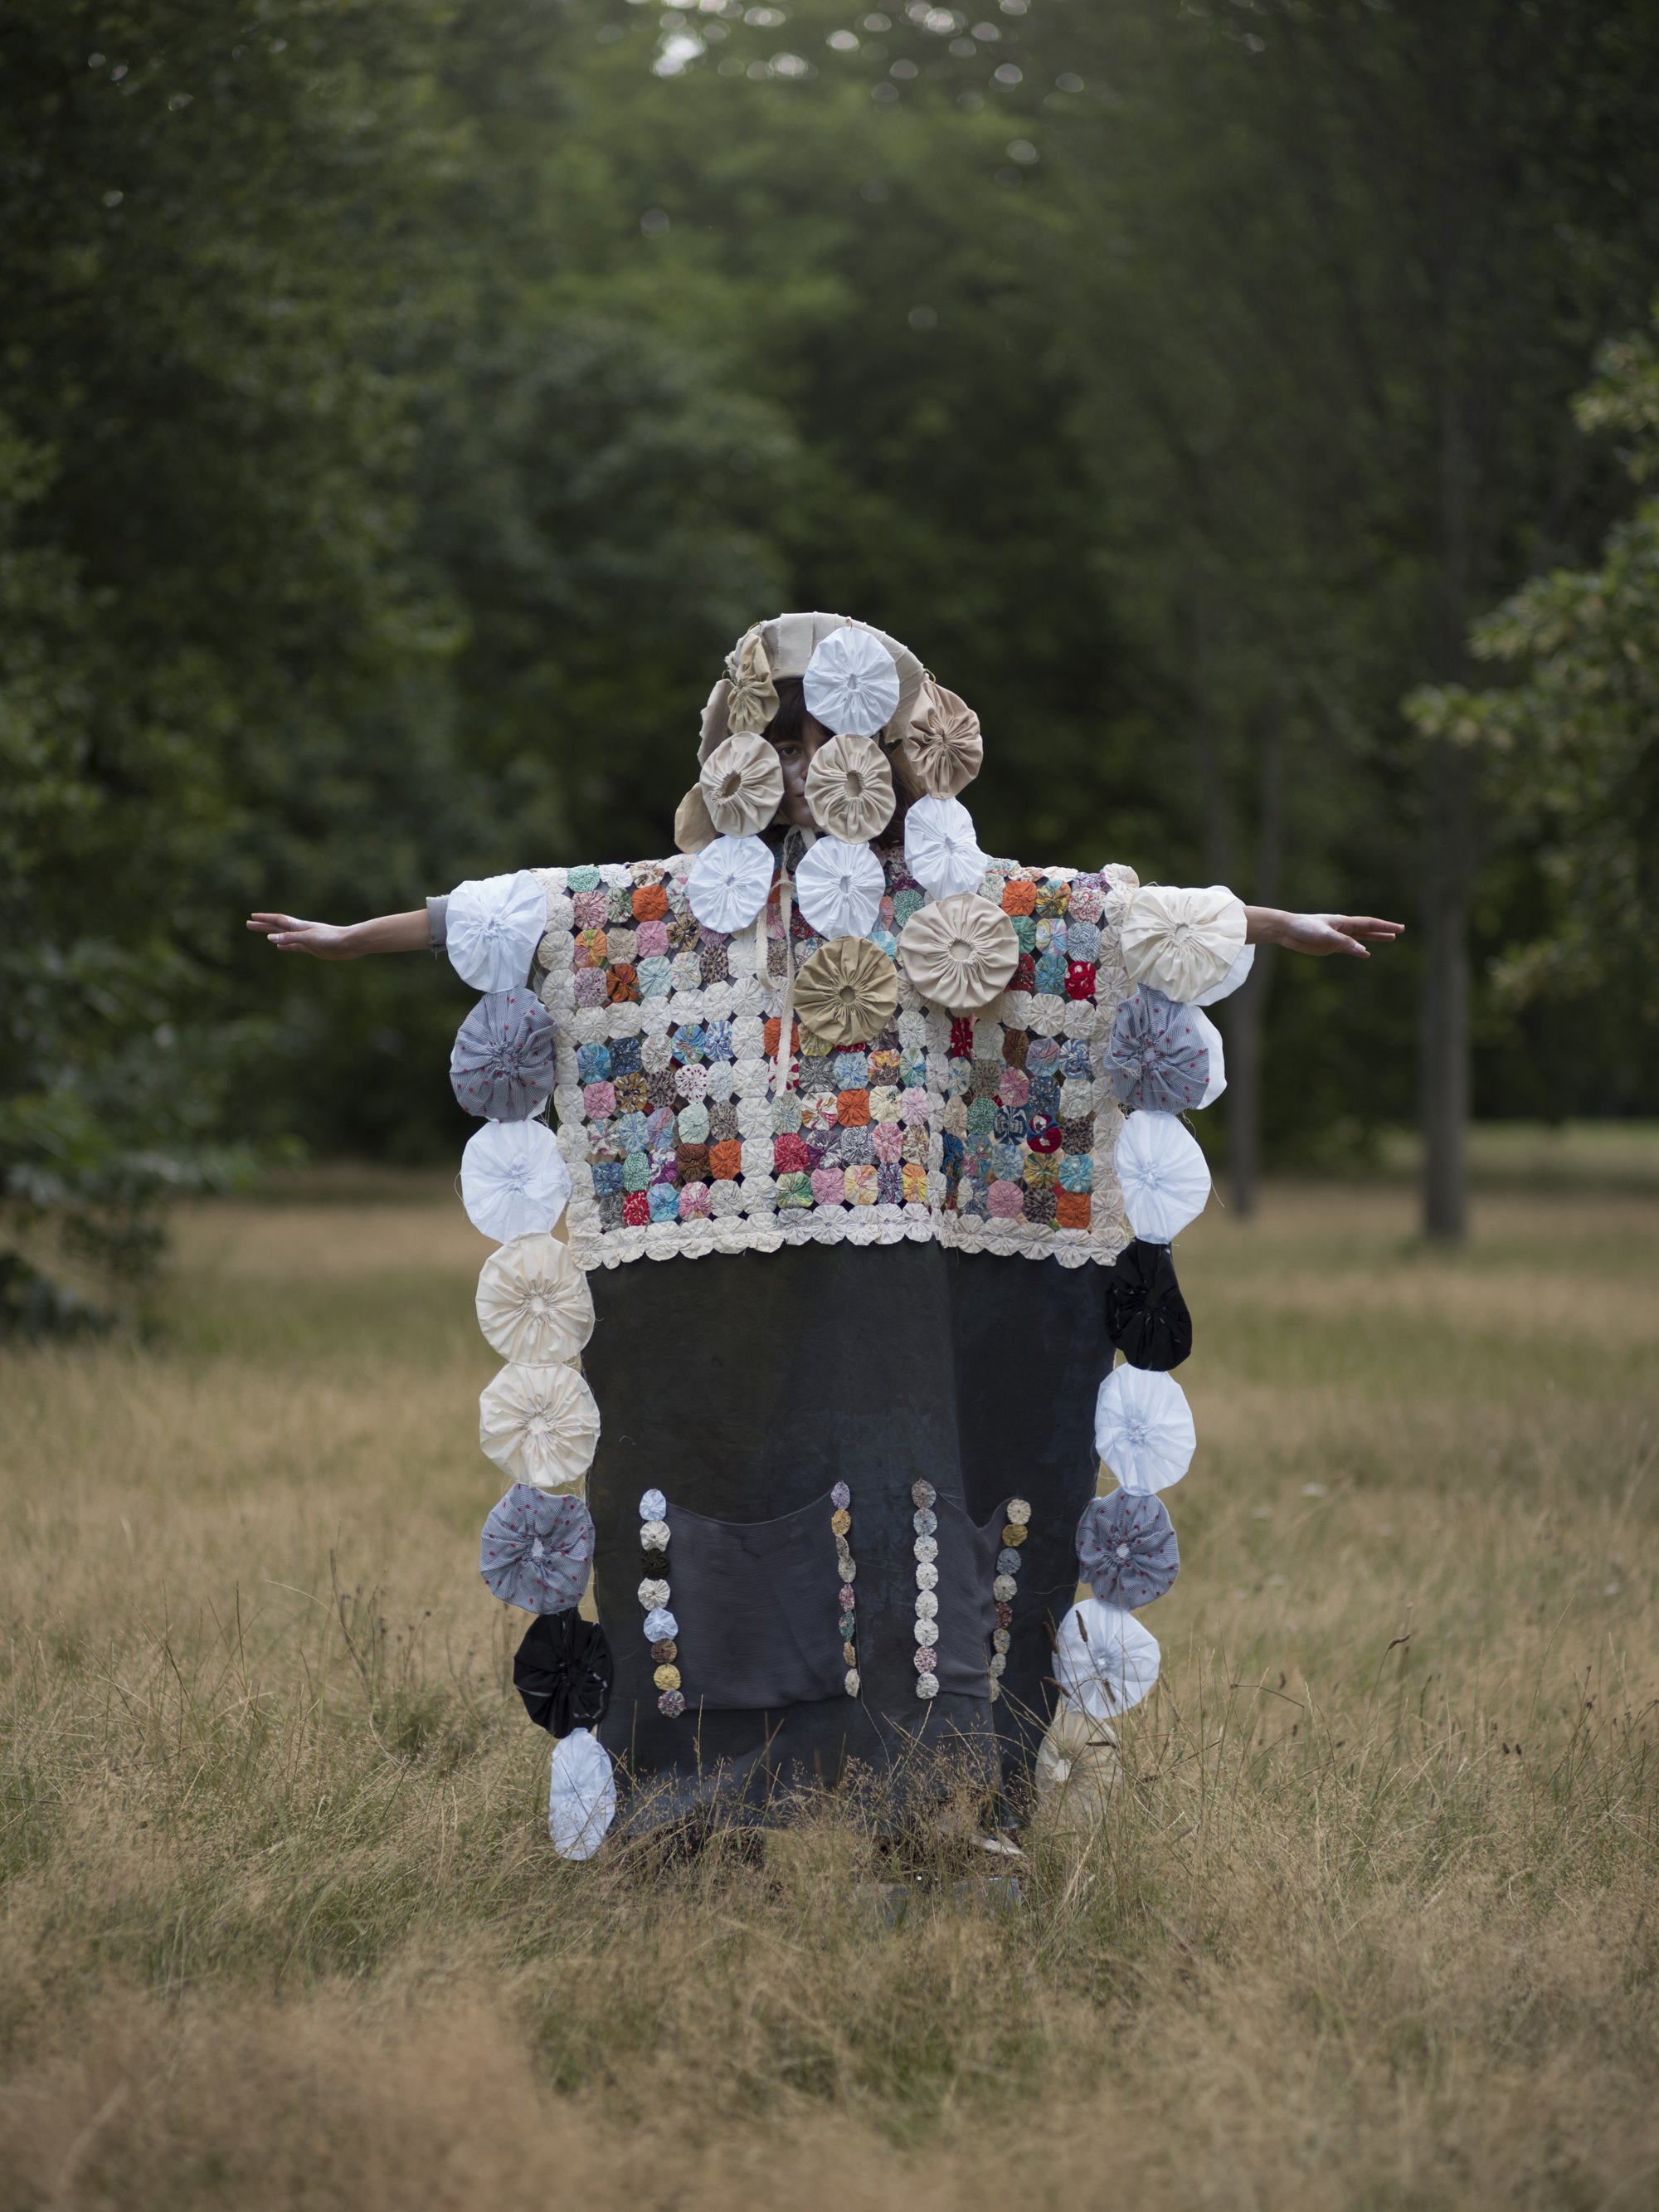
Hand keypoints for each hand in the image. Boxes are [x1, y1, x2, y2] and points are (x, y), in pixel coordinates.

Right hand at [246, 912, 357, 958]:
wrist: (349, 943)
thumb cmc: (330, 939)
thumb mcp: (308, 939)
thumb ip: (289, 938)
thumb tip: (270, 939)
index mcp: (299, 926)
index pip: (278, 921)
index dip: (264, 919)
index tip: (252, 917)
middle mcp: (300, 931)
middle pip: (277, 927)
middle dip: (263, 926)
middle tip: (248, 924)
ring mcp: (305, 939)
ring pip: (284, 936)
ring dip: (272, 935)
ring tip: (263, 934)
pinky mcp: (311, 948)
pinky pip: (293, 946)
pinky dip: (285, 946)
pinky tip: (279, 947)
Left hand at [1271, 911, 1404, 957]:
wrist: (1288, 931)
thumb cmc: (1305, 928)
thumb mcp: (1325, 935)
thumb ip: (1345, 943)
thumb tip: (1364, 951)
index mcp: (1344, 922)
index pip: (1370, 923)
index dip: (1385, 926)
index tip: (1399, 928)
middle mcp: (1344, 928)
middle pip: (1369, 928)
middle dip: (1384, 929)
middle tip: (1400, 930)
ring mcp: (1338, 937)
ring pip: (1361, 938)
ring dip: (1375, 938)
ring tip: (1390, 938)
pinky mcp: (1331, 946)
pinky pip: (1349, 948)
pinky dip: (1359, 950)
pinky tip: (1366, 954)